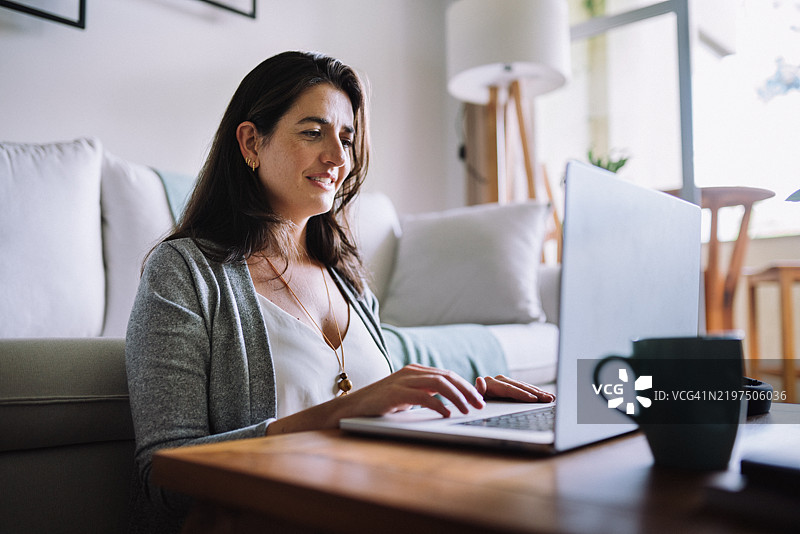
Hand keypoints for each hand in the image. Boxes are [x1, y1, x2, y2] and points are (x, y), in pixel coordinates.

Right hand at [349, 363, 486, 417]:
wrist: (352, 409)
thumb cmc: (381, 405)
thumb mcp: (407, 397)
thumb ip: (425, 395)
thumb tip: (450, 403)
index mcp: (415, 371)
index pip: (447, 375)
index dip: (466, 387)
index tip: (479, 400)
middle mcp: (411, 372)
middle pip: (446, 377)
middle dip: (467, 391)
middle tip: (480, 405)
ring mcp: (402, 381)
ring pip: (438, 383)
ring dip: (457, 397)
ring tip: (467, 410)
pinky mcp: (394, 393)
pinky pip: (422, 396)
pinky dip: (437, 404)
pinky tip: (446, 414)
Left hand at [474, 375, 554, 402]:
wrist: (470, 399)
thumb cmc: (472, 402)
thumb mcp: (472, 399)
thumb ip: (477, 391)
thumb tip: (480, 380)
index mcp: (490, 383)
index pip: (509, 389)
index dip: (522, 394)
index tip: (534, 400)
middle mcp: (498, 380)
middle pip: (520, 387)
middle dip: (535, 393)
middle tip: (548, 399)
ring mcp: (505, 382)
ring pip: (525, 387)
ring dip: (539, 392)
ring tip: (551, 398)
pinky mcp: (510, 385)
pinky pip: (525, 388)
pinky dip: (536, 392)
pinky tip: (546, 396)